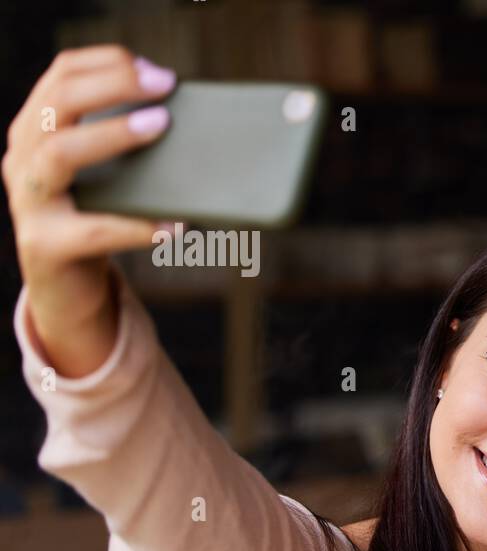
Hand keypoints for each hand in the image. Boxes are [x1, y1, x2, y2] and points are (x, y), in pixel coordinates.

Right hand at [3, 45, 176, 375]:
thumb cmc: (98, 219)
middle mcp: (22, 157)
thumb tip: (203, 124)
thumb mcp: (107, 176)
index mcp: (37, 130)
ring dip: (112, 135)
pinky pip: (93, 231)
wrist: (67, 290)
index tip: (157, 71)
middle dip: (113, 86)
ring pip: (59, 154)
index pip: (62, 73)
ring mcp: (29, 201)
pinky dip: (138, 227)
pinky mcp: (46, 245)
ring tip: (161, 127)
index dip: (108, 64)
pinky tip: (176, 226)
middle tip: (165, 86)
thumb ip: (130, 146)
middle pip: (57, 103)